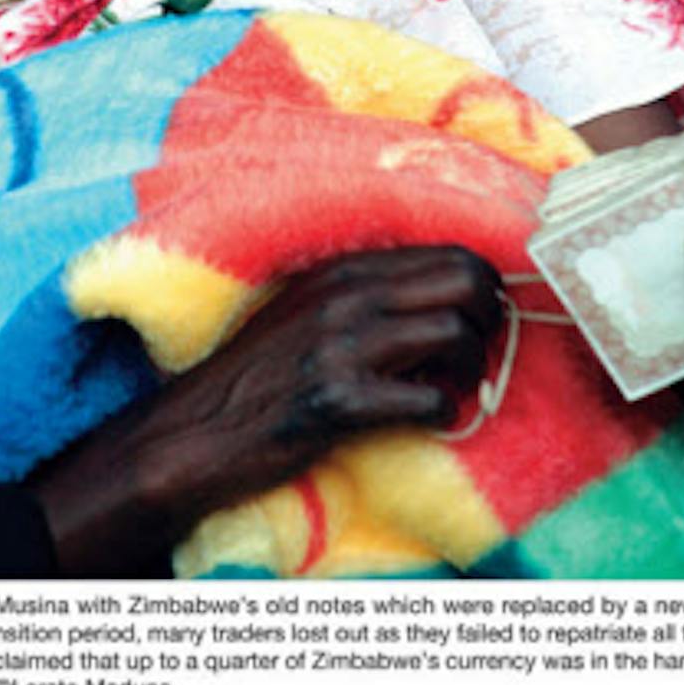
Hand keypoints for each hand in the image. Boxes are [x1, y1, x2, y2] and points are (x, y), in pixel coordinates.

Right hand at [33, 244, 502, 573]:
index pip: (450, 251)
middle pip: (467, 279)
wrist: (194, 433)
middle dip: (489, 319)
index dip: (482, 287)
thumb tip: (443, 297)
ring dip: (471, 368)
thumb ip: (367, 295)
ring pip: (457, 332)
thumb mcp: (308, 311)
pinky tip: (428, 419)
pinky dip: (444, 413)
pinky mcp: (341, 401)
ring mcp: (344, 346)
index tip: (479, 318)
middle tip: (475, 353)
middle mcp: (347, 295)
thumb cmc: (257, 376)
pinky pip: (430, 400)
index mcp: (344, 269)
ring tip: (451, 386)